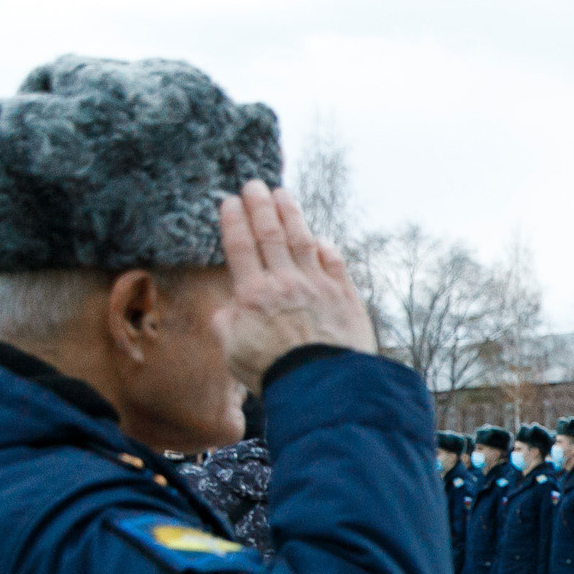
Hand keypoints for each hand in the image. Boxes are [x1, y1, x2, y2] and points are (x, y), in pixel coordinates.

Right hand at [213, 182, 376, 390]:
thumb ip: (226, 322)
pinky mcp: (346, 297)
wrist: (324, 387)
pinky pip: (335, 264)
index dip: (235, 221)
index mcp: (254, 294)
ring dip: (292, 215)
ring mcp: (319, 287)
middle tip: (254, 185)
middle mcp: (286, 283)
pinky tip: (321, 240)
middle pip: (271, 235)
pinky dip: (326, 249)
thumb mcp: (232, 351)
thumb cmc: (274, 374)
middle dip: (261, 206)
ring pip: (302, 241)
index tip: (230, 201)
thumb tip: (230, 304)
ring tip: (283, 194)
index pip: (241, 247)